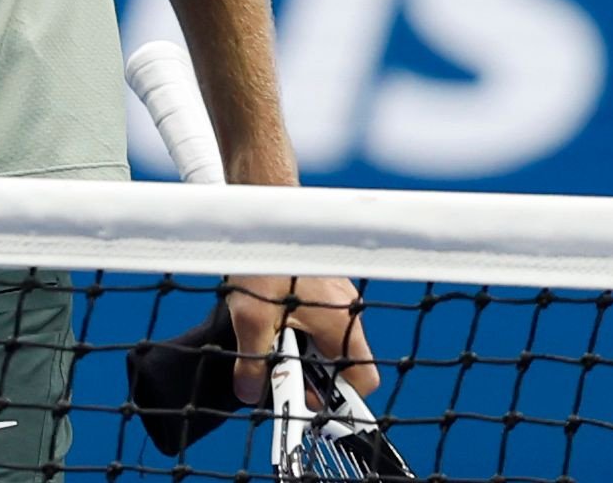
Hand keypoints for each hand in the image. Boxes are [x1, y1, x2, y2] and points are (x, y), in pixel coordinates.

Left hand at [223, 271, 377, 404]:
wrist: (263, 211)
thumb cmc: (264, 258)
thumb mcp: (250, 318)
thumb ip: (252, 362)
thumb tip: (249, 394)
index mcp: (341, 322)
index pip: (364, 379)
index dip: (337, 398)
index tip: (305, 401)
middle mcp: (348, 310)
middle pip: (343, 363)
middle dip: (311, 374)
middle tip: (279, 372)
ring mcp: (338, 295)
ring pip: (328, 341)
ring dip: (301, 349)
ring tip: (269, 336)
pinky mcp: (324, 284)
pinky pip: (319, 319)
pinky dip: (298, 327)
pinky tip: (269, 316)